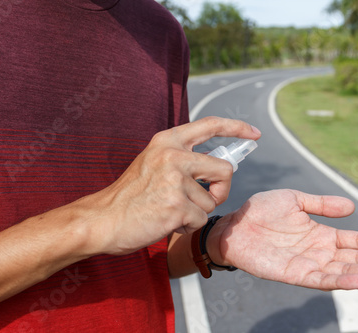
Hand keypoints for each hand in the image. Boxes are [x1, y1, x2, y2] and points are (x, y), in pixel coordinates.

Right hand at [73, 117, 260, 255]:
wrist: (103, 219)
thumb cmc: (130, 196)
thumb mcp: (153, 164)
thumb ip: (182, 159)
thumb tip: (218, 167)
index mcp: (167, 141)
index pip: (210, 124)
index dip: (236, 128)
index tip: (254, 133)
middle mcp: (173, 155)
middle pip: (225, 170)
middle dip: (221, 189)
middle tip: (206, 199)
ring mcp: (175, 180)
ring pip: (212, 201)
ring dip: (196, 212)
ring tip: (170, 211)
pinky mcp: (176, 206)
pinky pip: (201, 219)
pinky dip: (188, 226)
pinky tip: (167, 222)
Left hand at [207, 189, 357, 289]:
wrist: (233, 224)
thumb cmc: (260, 211)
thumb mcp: (294, 199)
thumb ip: (321, 204)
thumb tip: (351, 207)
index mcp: (321, 234)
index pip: (356, 240)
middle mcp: (319, 251)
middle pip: (356, 258)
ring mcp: (308, 264)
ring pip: (344, 271)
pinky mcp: (293, 274)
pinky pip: (320, 280)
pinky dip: (340, 282)